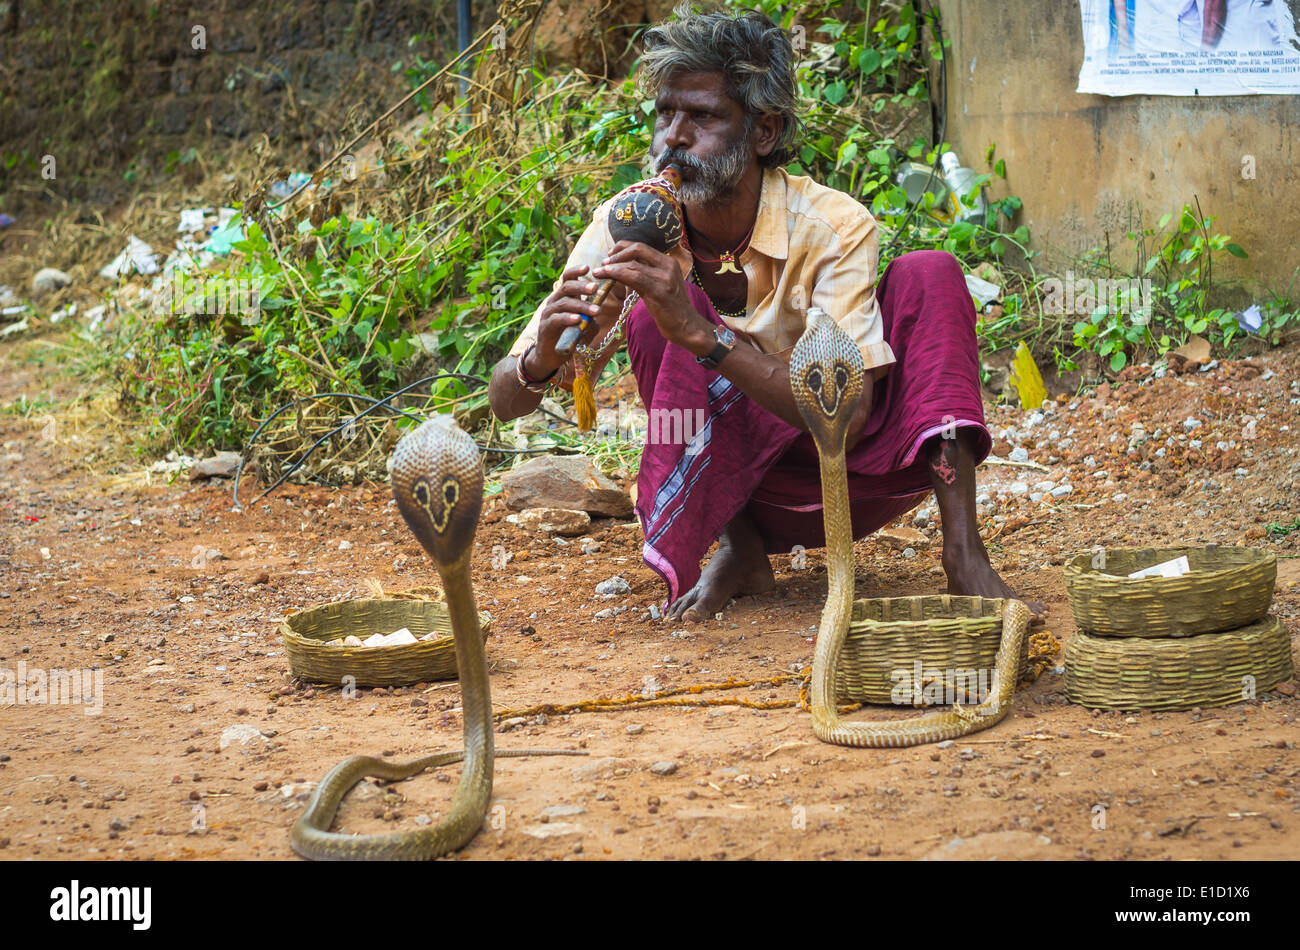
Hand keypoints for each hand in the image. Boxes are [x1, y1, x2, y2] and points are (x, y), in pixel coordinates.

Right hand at [532, 264, 625, 374]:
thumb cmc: (569, 337)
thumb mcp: (584, 324)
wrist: (551, 356)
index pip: (567, 278)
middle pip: (566, 287)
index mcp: (563, 298)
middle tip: (596, 288)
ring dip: (581, 306)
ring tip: (596, 311)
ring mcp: (548, 314)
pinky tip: (578, 319)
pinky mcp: (545, 327)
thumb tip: (599, 306)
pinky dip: (568, 318)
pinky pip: (556, 319)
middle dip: (582, 286)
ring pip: (564, 303)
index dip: (576, 271)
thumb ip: (591, 315)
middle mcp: (554, 302)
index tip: (588, 267)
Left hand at [593, 241, 711, 354]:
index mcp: (669, 262)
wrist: (686, 326)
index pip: (642, 246)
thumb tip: (620, 269)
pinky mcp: (660, 291)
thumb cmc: (670, 309)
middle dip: (617, 253)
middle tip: (603, 262)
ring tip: (599, 272)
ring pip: (633, 264)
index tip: (610, 254)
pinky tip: (607, 277)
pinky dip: (618, 275)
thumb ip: (643, 276)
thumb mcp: (657, 286)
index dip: (623, 247)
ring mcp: (665, 278)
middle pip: (638, 248)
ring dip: (612, 266)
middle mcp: (668, 265)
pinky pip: (634, 277)